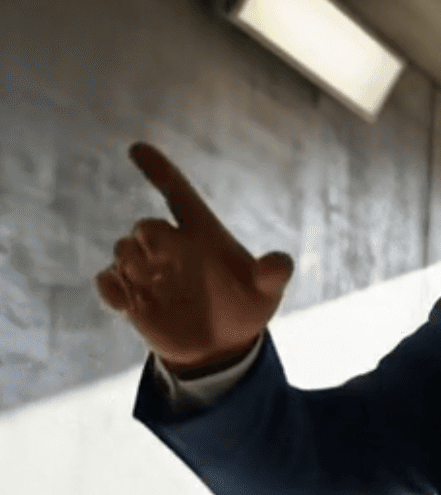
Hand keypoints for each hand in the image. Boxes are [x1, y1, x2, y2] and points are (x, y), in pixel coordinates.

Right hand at [94, 143, 293, 373]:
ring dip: (132, 262)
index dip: (159, 169)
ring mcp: (147, 270)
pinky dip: (111, 288)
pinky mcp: (130, 295)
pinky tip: (127, 304)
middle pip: (146, 226)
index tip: (137, 147)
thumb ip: (273, 274)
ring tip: (154, 283)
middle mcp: (171, 247)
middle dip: (150, 236)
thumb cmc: (244, 309)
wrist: (221, 347)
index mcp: (201, 234)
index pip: (177, 192)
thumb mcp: (265, 293)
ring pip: (122, 250)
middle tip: (166, 262)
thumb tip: (281, 263)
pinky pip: (106, 280)